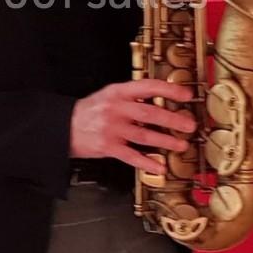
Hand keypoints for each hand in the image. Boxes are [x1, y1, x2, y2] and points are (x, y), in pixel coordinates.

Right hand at [70, 79, 193, 172]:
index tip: (186, 95)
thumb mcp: (108, 95)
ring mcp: (112, 129)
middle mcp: (116, 109)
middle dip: (172, 119)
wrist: (62, 127)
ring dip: (165, 141)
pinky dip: (146, 162)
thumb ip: (131, 97)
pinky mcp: (107, 147)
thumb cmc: (89, 111)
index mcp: (117, 92)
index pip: (147, 87)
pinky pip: (131, 156)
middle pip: (149, 113)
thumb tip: (160, 99)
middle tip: (189, 125)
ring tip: (181, 145)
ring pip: (144, 135)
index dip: (169, 90)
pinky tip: (159, 166)